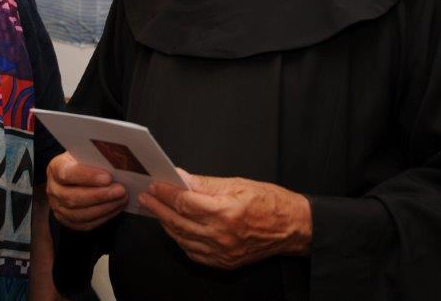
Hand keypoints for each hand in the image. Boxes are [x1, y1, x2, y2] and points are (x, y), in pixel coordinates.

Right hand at [45, 152, 127, 230]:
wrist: (75, 173)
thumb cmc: (83, 160)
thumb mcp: (85, 153)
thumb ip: (96, 158)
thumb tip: (116, 164)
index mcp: (56, 167)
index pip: (67, 174)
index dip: (88, 177)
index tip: (108, 178)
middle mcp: (53, 188)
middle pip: (73, 197)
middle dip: (100, 196)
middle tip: (121, 191)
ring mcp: (57, 206)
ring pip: (79, 214)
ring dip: (104, 208)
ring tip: (121, 200)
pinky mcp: (66, 220)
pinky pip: (84, 224)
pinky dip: (102, 217)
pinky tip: (115, 208)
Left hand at [137, 170, 311, 269]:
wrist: (293, 227)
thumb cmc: (270, 202)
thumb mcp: (238, 184)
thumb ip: (205, 184)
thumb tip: (181, 178)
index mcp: (226, 213)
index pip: (185, 202)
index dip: (166, 192)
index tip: (155, 184)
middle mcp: (222, 236)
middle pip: (178, 222)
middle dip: (158, 207)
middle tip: (147, 196)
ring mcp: (222, 253)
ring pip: (182, 238)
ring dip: (165, 223)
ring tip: (155, 209)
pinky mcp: (224, 262)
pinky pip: (193, 252)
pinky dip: (180, 239)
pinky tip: (173, 228)